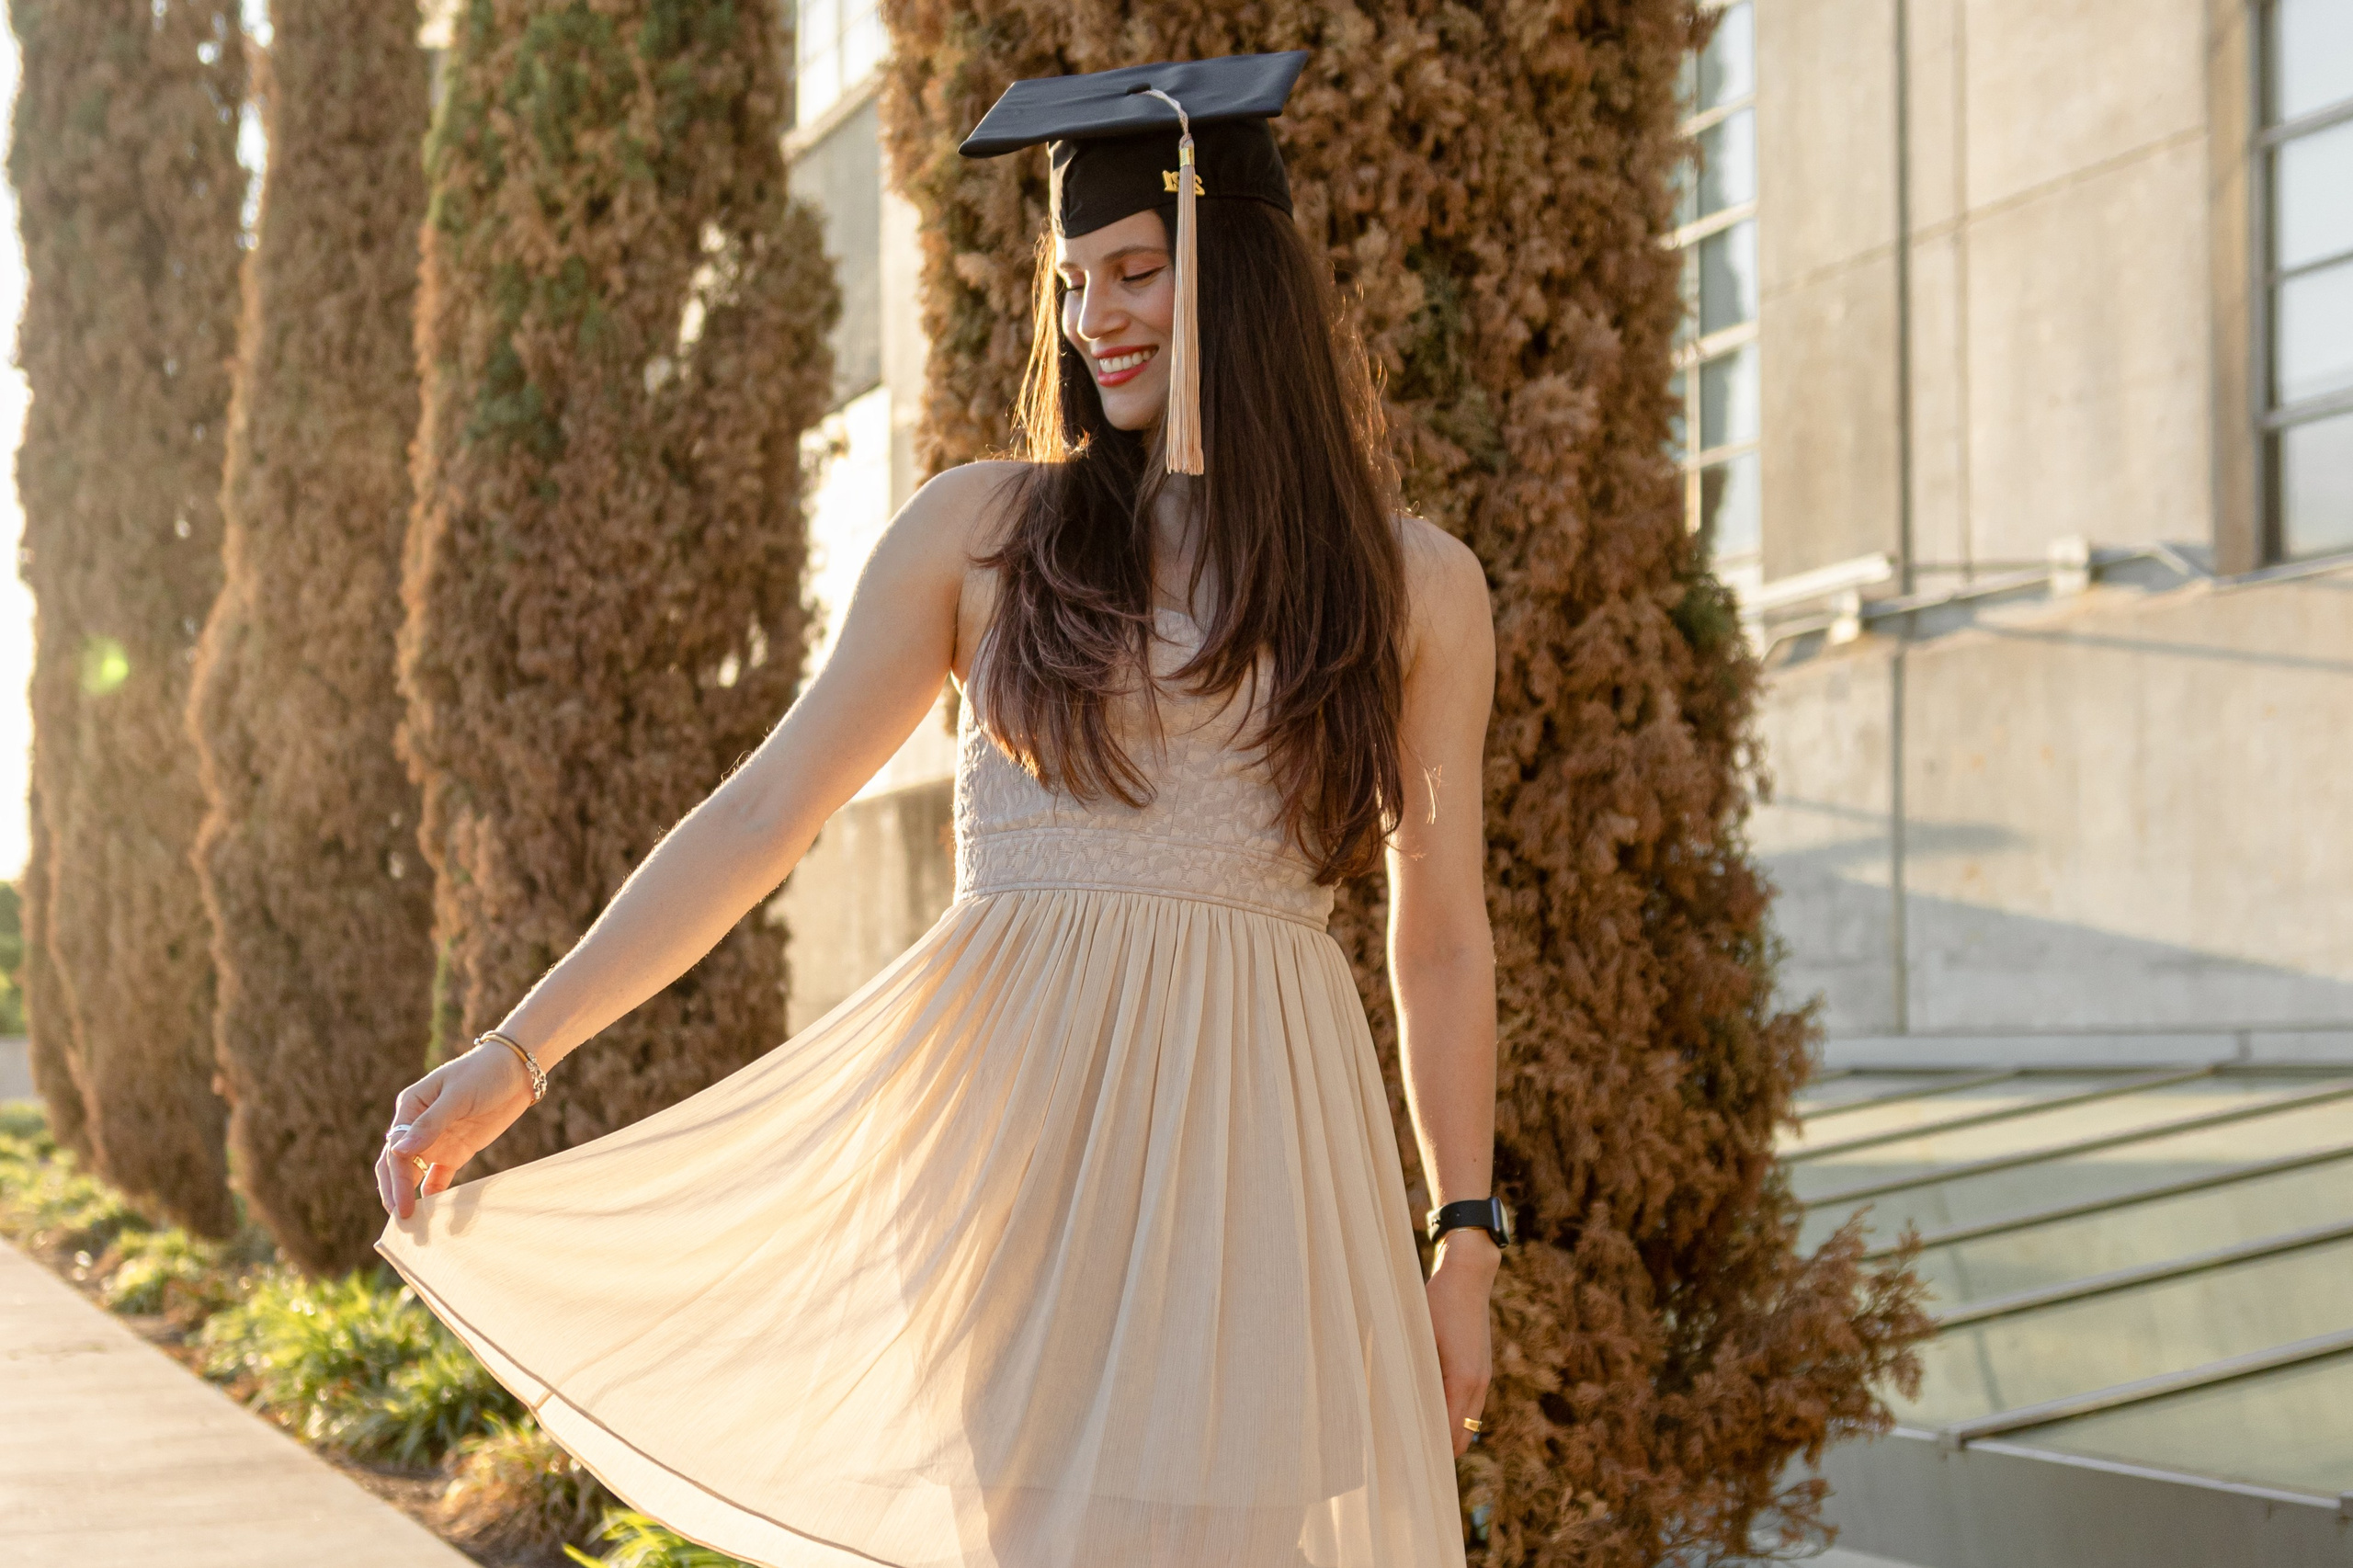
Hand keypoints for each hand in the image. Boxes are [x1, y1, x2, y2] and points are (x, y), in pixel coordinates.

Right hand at [374, 1044, 537, 1220]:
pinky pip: (438, 1177)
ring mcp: (436, 1141)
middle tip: (400, 1222)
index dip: (396, 1181)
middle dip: (395, 1193)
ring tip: (412, 1226)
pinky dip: (433, 1194)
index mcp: (410, 1108)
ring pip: (414, 1175)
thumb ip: (431, 1124)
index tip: (401, 1206)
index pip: (395, 1151)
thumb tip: (399, 1151)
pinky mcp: (455, 1151)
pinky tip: (433, 1213)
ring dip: (410, 1197)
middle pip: (397, 1166)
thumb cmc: (484, 1073)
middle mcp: (417, 1127)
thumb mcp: (459, 1095)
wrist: (516, 1070)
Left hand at [1427, 1229, 1497, 1456]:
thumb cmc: (1438, 1302)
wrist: (1469, 1276)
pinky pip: (1470, 1406)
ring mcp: (1483, 1377)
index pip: (1449, 1434)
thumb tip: (1392, 1403)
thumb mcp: (1418, 1336)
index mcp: (1462, 1379)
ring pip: (1469, 1424)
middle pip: (1462, 1438)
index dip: (1429, 1452)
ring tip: (1415, 1439)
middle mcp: (1478, 1384)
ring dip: (1447, 1434)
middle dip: (1439, 1451)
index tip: (1406, 1462)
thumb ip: (1411, 1372)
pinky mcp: (1481, 1369)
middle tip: (1407, 1459)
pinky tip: (1429, 1412)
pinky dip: (1454, 1416)